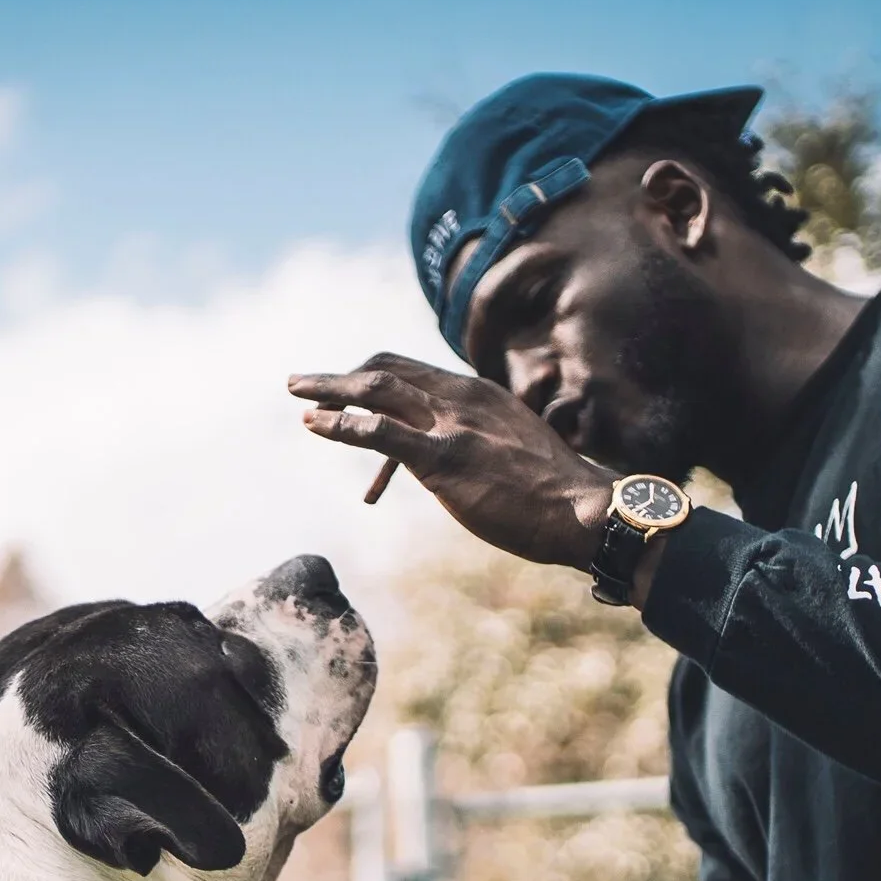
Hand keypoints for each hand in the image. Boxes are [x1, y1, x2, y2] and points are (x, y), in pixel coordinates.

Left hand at [288, 353, 616, 571]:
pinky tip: (315, 425)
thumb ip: (484, 442)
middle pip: (386, 370)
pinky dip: (339, 425)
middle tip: (305, 383)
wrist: (582, 510)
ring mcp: (451, 423)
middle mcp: (461, 397)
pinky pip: (377, 432)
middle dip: (340, 376)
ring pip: (374, 390)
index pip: (412, 370)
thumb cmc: (554, 493)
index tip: (345, 386)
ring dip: (329, 391)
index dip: (371, 375)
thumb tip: (465, 461)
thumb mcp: (517, 449)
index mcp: (478, 393)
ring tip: (298, 398)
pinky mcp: (442, 457)